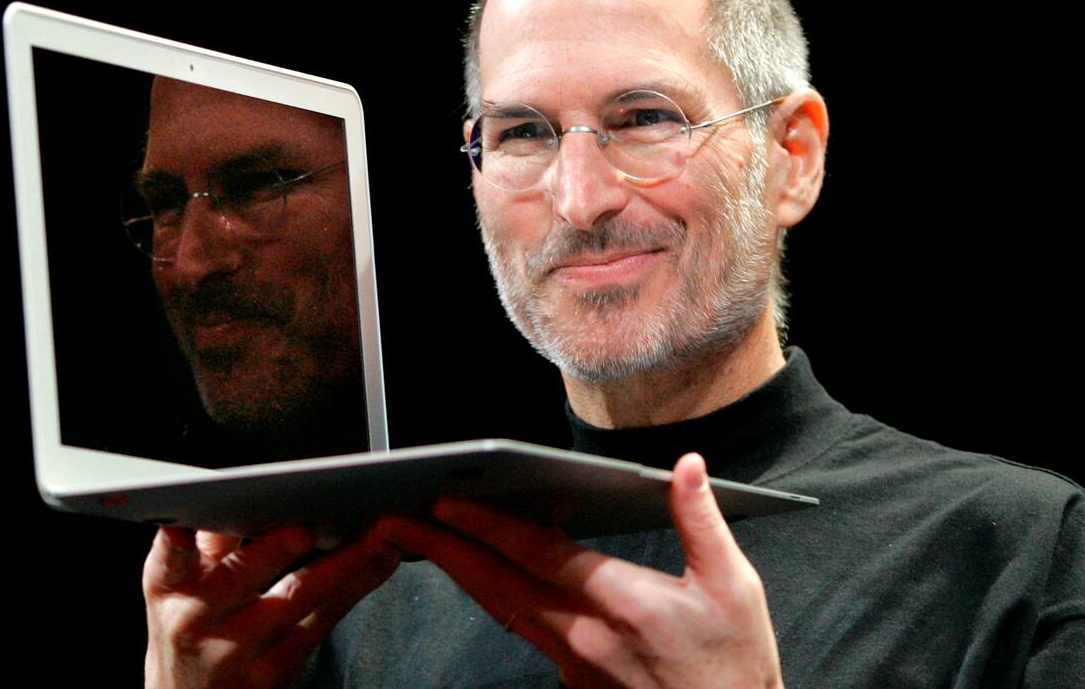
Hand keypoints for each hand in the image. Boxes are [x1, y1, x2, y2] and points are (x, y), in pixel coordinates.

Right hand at [143, 525, 399, 688]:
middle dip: (272, 551)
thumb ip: (209, 538)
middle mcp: (199, 619)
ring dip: (343, 561)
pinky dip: (358, 583)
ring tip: (376, 533)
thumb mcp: (180, 587)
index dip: (176, 541)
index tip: (184, 523)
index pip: (169, 559)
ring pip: (298, 596)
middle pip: (239, 578)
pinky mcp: (279, 668)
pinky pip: (326, 618)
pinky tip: (382, 558)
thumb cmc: (190, 630)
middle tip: (303, 528)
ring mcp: (240, 649)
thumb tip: (243, 487)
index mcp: (170, 587)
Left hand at [378, 453, 781, 688]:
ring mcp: (573, 664)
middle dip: (442, 550)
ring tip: (426, 540)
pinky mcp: (573, 681)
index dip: (487, 525)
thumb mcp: (735, 587)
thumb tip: (687, 466)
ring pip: (501, 609)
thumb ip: (702, 520)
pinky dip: (496, 597)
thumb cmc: (735, 665)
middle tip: (397, 522)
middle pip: (497, 585)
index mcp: (622, 602)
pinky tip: (485, 574)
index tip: (446, 502)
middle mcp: (585, 635)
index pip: (538, 554)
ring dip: (460, 573)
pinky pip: (523, 629)